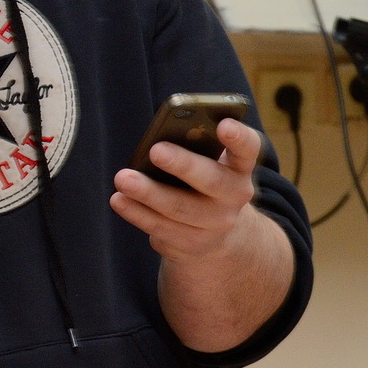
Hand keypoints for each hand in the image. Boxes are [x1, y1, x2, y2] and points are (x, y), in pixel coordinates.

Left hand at [110, 118, 260, 262]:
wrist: (215, 233)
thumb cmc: (203, 180)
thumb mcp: (208, 162)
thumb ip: (193, 147)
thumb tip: (160, 140)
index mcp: (240, 167)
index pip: (248, 148)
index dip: (238, 136)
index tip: (223, 124)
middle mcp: (234, 197)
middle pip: (210, 180)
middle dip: (183, 165)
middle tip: (156, 150)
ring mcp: (214, 224)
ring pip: (179, 208)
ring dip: (148, 193)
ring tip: (123, 178)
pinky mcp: (190, 243)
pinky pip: (160, 227)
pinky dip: (136, 212)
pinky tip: (119, 199)